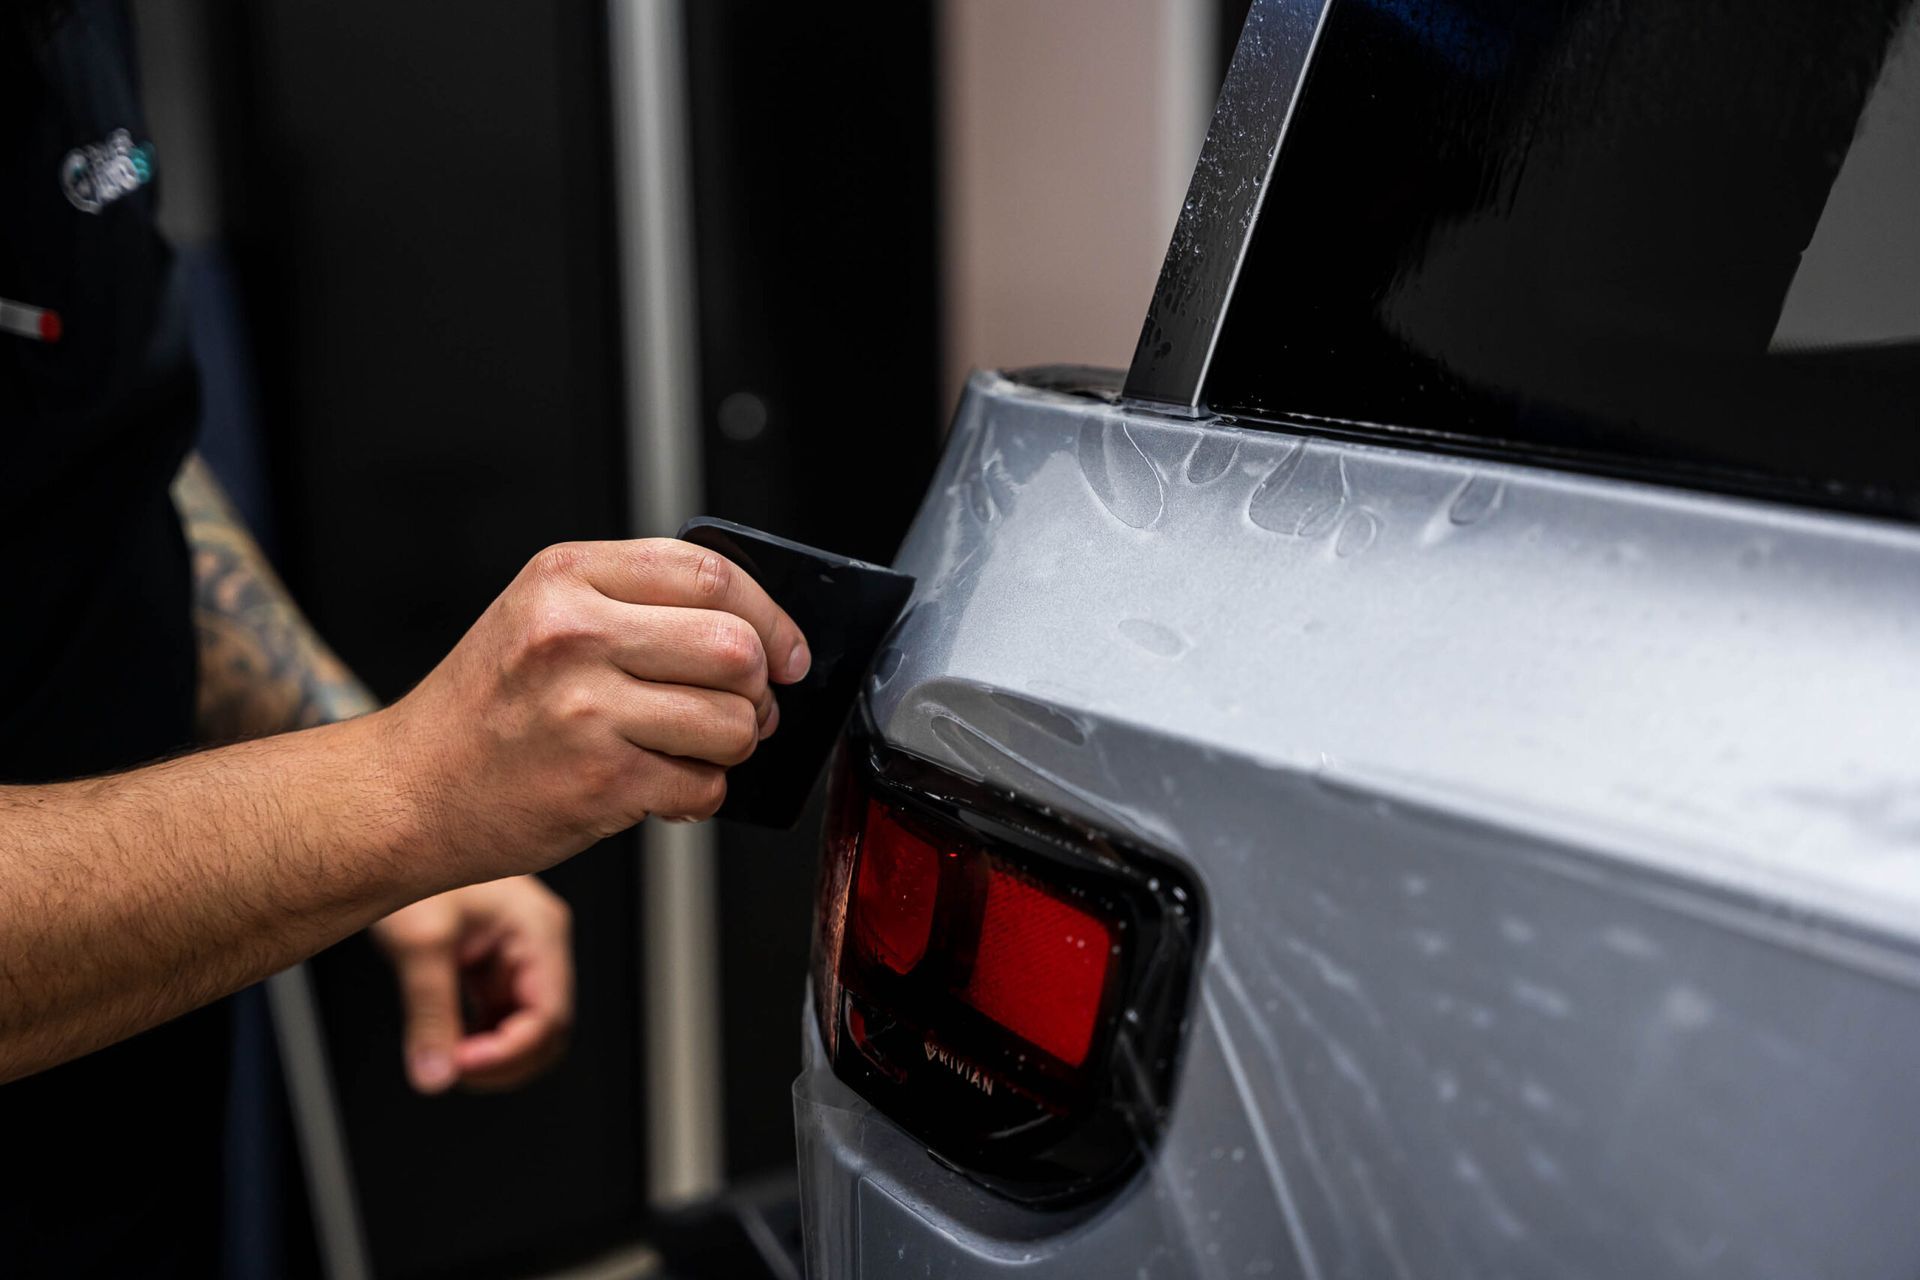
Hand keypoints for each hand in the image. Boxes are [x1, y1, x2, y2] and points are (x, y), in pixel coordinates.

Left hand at [372, 876, 573, 1093]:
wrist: (392, 834)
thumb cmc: (412, 858)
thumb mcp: (420, 940)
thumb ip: (430, 1010)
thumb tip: (436, 1075)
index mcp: (539, 930)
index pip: (549, 1014)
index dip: (510, 1052)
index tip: (461, 1065)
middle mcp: (538, 945)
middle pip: (546, 1030)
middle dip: (504, 1061)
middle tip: (451, 1068)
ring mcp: (517, 956)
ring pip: (523, 1029)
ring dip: (489, 1054)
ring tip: (443, 1055)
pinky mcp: (493, 965)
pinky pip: (498, 1016)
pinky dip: (475, 1038)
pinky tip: (445, 1039)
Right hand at [376, 538, 809, 888]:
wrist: (407, 791)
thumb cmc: (485, 710)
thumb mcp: (541, 615)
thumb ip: (634, 603)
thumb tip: (753, 628)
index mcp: (567, 576)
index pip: (710, 573)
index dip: (770, 615)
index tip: (787, 650)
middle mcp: (575, 634)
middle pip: (736, 647)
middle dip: (759, 689)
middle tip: (742, 710)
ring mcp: (586, 709)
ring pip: (732, 722)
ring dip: (731, 746)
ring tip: (690, 749)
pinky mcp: (600, 780)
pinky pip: (704, 785)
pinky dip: (698, 795)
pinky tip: (658, 785)